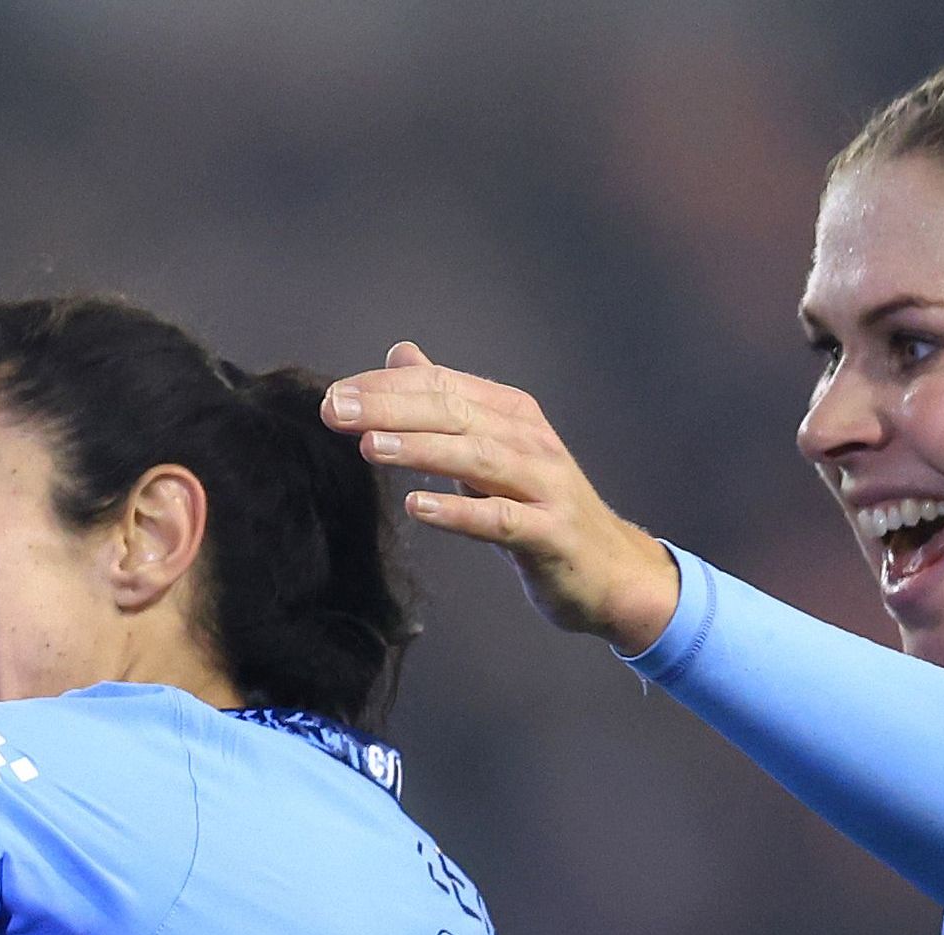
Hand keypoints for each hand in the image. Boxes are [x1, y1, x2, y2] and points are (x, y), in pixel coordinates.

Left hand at [325, 343, 679, 650]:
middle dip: (391, 409)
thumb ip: (448, 406)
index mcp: (512, 414)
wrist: (610, 571)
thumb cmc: (539, 509)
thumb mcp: (492, 449)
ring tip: (369, 448)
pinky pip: (501, 519)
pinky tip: (419, 508)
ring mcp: (545, 486)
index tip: (333, 395)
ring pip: (477, 457)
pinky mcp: (550, 534)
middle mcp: (530, 440)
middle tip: (334, 411)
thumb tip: (402, 356)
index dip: (386, 387)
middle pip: (454, 413)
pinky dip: (460, 511)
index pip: (442, 386)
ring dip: (421, 449)